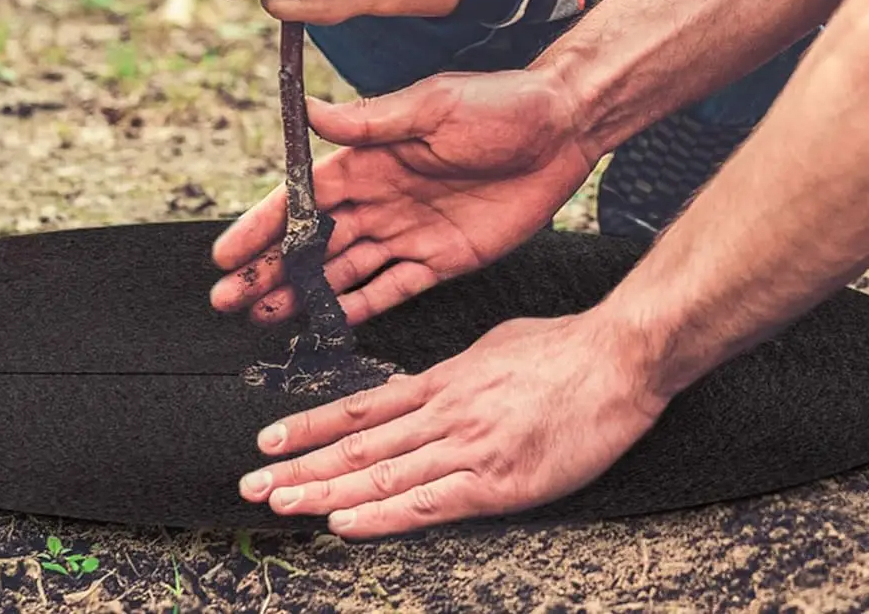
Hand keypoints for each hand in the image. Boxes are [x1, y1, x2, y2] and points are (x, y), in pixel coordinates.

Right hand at [210, 68, 597, 326]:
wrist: (562, 129)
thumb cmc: (499, 105)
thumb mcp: (433, 105)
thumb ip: (371, 122)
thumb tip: (309, 111)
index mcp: (370, 157)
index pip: (304, 196)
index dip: (263, 224)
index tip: (226, 252)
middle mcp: (381, 196)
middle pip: (314, 241)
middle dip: (269, 268)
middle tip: (227, 299)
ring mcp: (409, 231)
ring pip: (343, 270)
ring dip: (303, 293)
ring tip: (261, 317)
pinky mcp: (442, 258)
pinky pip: (392, 288)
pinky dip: (359, 308)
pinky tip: (327, 325)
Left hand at [236, 310, 668, 536]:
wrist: (617, 359)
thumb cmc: (565, 351)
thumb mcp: (496, 346)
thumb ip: (459, 373)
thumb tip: (431, 386)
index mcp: (444, 380)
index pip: (362, 407)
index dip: (311, 425)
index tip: (270, 440)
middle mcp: (444, 411)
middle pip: (358, 444)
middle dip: (300, 465)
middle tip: (251, 482)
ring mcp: (468, 445)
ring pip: (380, 474)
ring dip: (323, 491)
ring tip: (278, 502)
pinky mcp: (497, 480)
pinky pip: (427, 502)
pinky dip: (381, 515)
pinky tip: (344, 523)